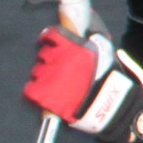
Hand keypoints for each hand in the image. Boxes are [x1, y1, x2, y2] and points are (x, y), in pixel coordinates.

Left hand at [24, 25, 142, 142]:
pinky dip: (35, 90)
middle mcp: (59, 59)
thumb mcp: (107, 54)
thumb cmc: (112, 81)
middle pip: (43, 53)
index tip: (51, 43)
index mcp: (74, 47)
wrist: (110, 107)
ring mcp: (50, 77)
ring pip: (36, 71)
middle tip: (58, 67)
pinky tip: (44, 92)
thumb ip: (96, 43)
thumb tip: (89, 35)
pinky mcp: (44, 95)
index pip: (52, 35)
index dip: (49, 38)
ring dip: (43, 75)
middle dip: (49, 59)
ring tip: (54, 82)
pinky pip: (31, 89)